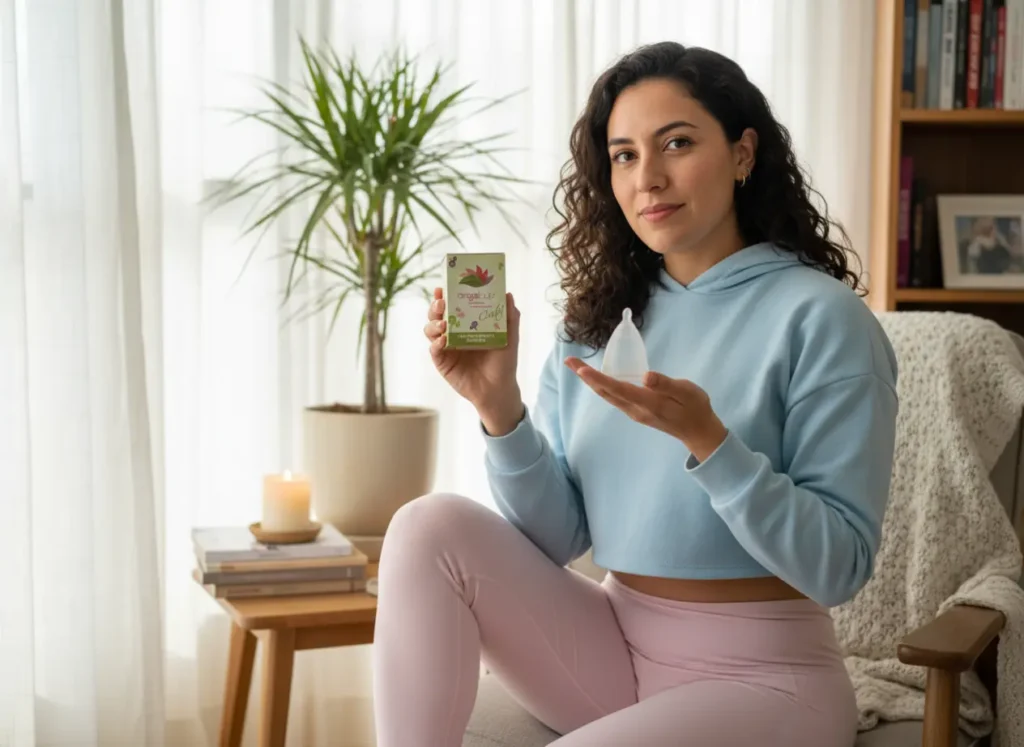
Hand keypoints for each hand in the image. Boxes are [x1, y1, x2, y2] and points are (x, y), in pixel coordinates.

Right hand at [425, 287, 523, 434]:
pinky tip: (443, 341)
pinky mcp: (442, 362)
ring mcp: (446, 348)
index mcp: (467, 323)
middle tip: (441, 303)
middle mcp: (453, 333)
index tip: (443, 287)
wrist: (498, 389)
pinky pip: (434, 350)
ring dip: (433, 324)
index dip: (445, 295)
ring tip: (443, 324)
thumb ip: (510, 317)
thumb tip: (508, 294)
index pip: (452, 305)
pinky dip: (435, 344)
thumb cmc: (503, 362)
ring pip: (430, 330)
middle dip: (435, 306)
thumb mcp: (510, 337)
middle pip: (437, 315)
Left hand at [565, 358, 727, 461]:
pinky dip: (603, 387)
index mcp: (648, 403)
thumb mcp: (687, 392)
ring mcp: (635, 413)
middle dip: (586, 377)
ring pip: (608, 396)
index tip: (581, 370)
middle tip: (568, 362)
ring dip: (592, 382)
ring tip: (578, 368)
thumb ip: (666, 384)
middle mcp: (636, 410)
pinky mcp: (637, 412)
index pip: (618, 389)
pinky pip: (614, 398)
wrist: (699, 431)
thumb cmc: (695, 407)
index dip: (599, 379)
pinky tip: (598, 380)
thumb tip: (646, 377)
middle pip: (606, 392)